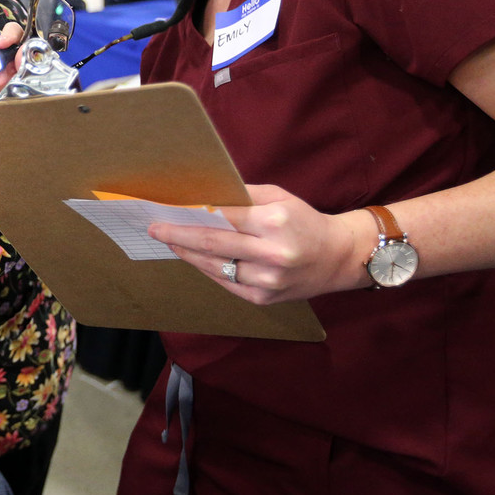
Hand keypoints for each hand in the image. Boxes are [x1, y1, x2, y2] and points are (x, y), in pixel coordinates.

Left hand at [146, 184, 371, 304]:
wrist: (340, 257)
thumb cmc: (305, 221)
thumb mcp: (279, 198)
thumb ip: (243, 196)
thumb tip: (204, 196)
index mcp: (274, 222)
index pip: (221, 216)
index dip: (190, 215)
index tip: (167, 211)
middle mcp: (270, 253)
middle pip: (211, 243)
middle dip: (177, 235)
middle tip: (155, 229)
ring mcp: (266, 280)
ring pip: (214, 266)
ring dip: (188, 254)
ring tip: (170, 242)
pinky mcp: (263, 298)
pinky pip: (225, 282)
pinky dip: (207, 269)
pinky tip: (195, 258)